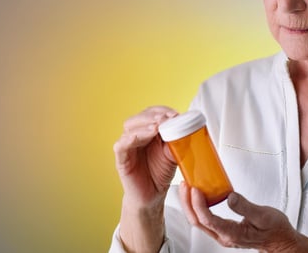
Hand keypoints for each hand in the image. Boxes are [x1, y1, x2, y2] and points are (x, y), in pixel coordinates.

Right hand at [114, 106, 178, 251]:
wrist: (153, 197)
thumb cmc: (160, 174)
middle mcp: (136, 136)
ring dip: (144, 125)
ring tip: (157, 126)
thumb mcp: (173, 154)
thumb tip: (186, 128)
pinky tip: (138, 137)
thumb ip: (176, 141)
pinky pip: (121, 146)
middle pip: (139, 117)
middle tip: (165, 119)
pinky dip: (129, 139)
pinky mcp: (121, 159)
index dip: (162, 111)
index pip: (151, 113)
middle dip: (153, 116)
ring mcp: (127, 147)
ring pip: (130, 128)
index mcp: (148, 132)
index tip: (175, 114)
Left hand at [179, 183, 307, 251]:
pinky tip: (198, 196)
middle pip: (197, 221)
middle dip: (188, 203)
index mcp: (232, 233)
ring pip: (198, 221)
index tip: (195, 189)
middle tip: (185, 185)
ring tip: (188, 188)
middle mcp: (224, 236)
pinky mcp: (223, 230)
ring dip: (190, 204)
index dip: (198, 204)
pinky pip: (204, 220)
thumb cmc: (274, 230)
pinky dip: (197, 207)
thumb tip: (230, 197)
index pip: (208, 220)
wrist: (280, 241)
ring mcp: (222, 235)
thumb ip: (246, 206)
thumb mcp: (264, 215)